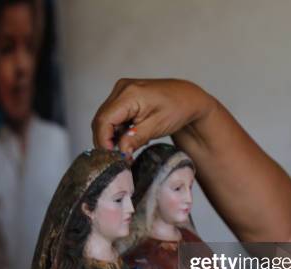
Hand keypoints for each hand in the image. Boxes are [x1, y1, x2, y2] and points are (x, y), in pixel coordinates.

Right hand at [92, 79, 216, 154]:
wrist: (189, 99)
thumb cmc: (178, 109)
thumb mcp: (157, 127)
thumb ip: (135, 139)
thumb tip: (120, 153)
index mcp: (130, 94)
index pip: (103, 120)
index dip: (103, 140)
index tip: (112, 157)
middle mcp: (122, 88)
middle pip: (101, 119)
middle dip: (106, 141)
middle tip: (119, 157)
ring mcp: (121, 90)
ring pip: (105, 119)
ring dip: (111, 136)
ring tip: (127, 147)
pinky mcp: (123, 96)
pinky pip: (112, 116)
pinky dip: (117, 130)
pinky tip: (129, 136)